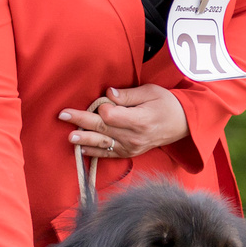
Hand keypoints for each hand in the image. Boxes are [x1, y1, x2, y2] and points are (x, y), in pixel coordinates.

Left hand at [60, 84, 186, 161]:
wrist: (182, 125)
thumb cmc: (166, 104)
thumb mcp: (151, 92)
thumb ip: (128, 95)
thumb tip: (108, 94)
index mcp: (141, 120)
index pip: (113, 116)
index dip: (103, 107)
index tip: (103, 100)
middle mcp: (134, 137)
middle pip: (103, 128)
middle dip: (82, 121)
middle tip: (63, 115)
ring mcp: (131, 147)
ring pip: (103, 143)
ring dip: (84, 140)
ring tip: (69, 137)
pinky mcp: (129, 153)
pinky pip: (108, 154)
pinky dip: (94, 152)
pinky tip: (81, 149)